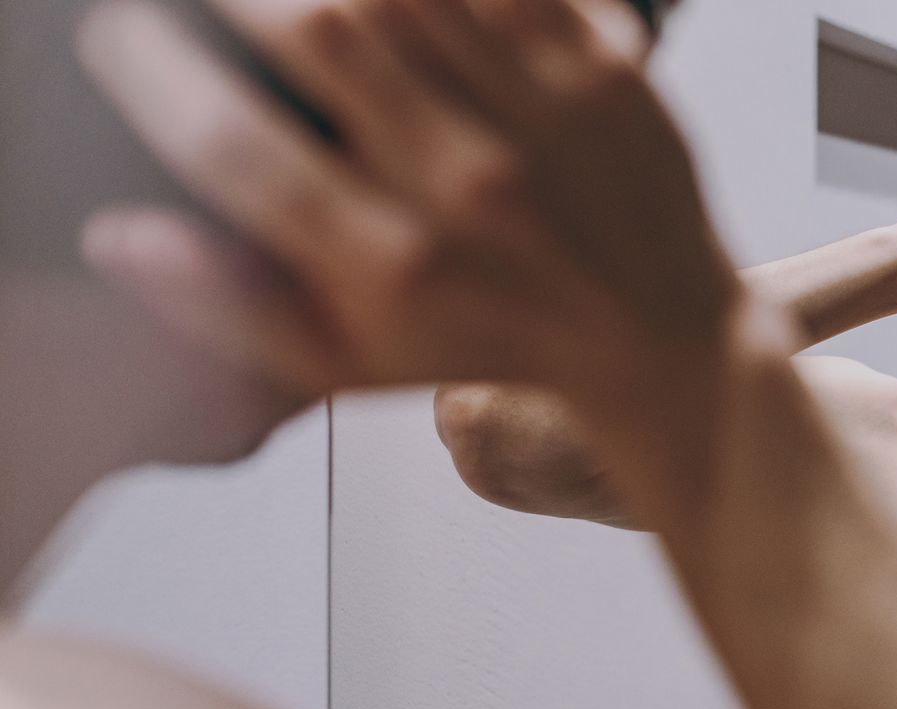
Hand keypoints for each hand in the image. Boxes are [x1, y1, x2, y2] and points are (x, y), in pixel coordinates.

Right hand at [77, 0, 736, 404]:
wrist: (655, 334)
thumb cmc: (491, 346)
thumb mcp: (353, 364)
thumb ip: (232, 310)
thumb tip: (121, 233)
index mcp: (397, 266)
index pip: (235, 145)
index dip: (154, 77)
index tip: (120, 38)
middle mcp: (470, 185)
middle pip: (313, 32)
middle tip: (213, 1)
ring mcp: (547, 118)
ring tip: (296, 0)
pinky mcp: (607, 71)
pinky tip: (395, 0)